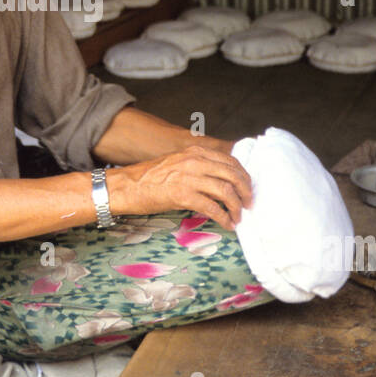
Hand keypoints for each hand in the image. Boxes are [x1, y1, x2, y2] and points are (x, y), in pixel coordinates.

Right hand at [109, 143, 253, 230]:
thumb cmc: (150, 178)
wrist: (127, 186)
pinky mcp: (183, 195)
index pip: (230, 161)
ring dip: (236, 207)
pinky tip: (226, 224)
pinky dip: (223, 217)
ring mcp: (189, 177)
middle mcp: (195, 161)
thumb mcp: (178, 164)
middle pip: (233, 175)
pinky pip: (212, 207)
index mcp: (195, 152)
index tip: (247, 189)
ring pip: (226, 191)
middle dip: (245, 192)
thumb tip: (220, 183)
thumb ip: (198, 167)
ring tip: (238, 217)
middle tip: (248, 205)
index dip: (243, 176)